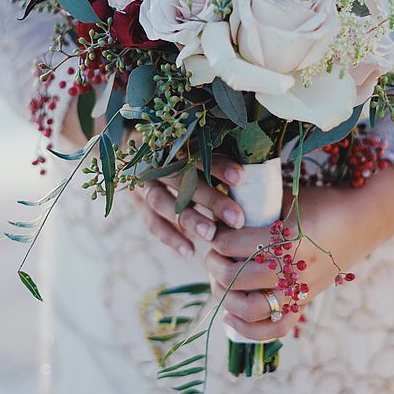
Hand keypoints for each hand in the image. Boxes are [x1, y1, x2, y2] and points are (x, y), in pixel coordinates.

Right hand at [131, 155, 247, 256]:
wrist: (141, 152)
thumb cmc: (183, 151)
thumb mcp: (196, 147)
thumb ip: (218, 157)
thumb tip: (256, 172)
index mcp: (173, 143)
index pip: (197, 153)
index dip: (219, 166)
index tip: (242, 179)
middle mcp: (156, 161)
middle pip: (182, 180)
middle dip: (211, 200)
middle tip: (237, 219)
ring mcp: (143, 183)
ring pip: (163, 202)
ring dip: (189, 219)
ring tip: (212, 236)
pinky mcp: (138, 203)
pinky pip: (152, 222)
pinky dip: (170, 237)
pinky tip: (190, 251)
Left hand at [205, 164, 393, 339]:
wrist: (363, 221)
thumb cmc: (323, 202)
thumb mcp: (288, 198)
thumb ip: (256, 207)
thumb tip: (220, 214)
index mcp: (289, 240)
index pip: (235, 245)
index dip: (217, 239)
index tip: (214, 232)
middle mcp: (295, 270)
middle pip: (237, 278)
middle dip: (215, 266)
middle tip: (211, 256)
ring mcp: (301, 290)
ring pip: (251, 309)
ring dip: (225, 297)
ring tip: (217, 282)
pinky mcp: (305, 302)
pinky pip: (275, 328)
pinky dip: (249, 330)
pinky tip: (229, 316)